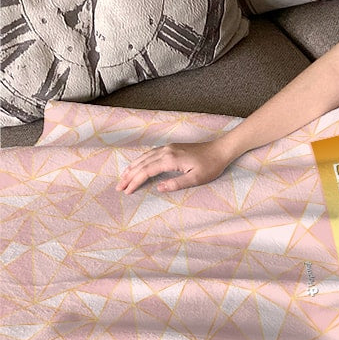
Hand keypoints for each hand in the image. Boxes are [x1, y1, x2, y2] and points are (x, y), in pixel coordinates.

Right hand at [117, 140, 232, 194]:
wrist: (219, 150)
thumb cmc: (210, 166)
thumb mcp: (196, 178)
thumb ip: (177, 183)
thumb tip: (159, 188)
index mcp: (170, 159)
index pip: (146, 171)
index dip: (135, 181)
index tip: (127, 191)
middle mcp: (165, 151)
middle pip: (141, 164)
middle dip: (129, 176)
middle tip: (118, 187)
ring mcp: (167, 148)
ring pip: (144, 158)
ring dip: (132, 167)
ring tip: (123, 177)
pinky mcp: (170, 148)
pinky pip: (150, 154)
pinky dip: (140, 161)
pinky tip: (137, 165)